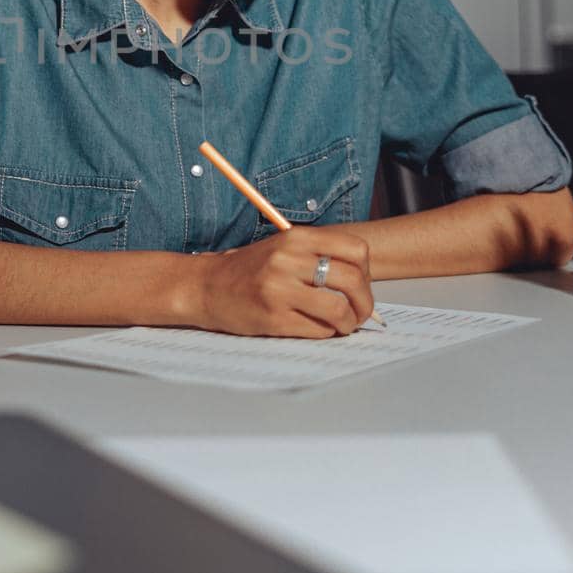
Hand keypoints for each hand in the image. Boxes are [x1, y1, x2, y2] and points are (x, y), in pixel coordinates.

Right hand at [193, 226, 373, 337]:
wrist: (206, 286)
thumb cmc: (248, 270)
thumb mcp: (283, 248)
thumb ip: (317, 256)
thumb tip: (361, 280)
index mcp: (296, 238)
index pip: (355, 250)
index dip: (366, 271)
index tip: (361, 283)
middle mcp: (288, 260)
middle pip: (353, 281)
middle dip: (365, 303)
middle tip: (361, 312)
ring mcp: (280, 291)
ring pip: (339, 311)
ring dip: (349, 323)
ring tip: (343, 324)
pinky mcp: (273, 318)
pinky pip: (318, 331)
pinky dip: (326, 333)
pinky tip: (319, 329)